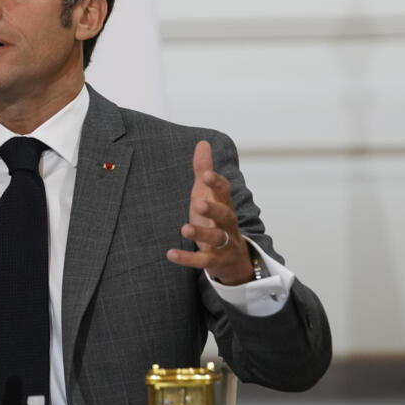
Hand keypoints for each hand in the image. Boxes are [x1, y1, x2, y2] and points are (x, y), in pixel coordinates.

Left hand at [167, 140, 252, 284]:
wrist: (234, 260)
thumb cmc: (216, 220)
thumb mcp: (208, 195)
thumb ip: (204, 171)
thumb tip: (202, 143)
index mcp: (224, 205)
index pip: (225, 192)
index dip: (217, 183)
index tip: (206, 174)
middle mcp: (227, 223)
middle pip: (225, 214)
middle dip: (214, 208)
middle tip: (198, 202)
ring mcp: (223, 244)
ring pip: (216, 237)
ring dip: (201, 233)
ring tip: (184, 228)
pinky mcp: (215, 261)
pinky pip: (203, 260)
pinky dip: (188, 258)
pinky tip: (171, 253)